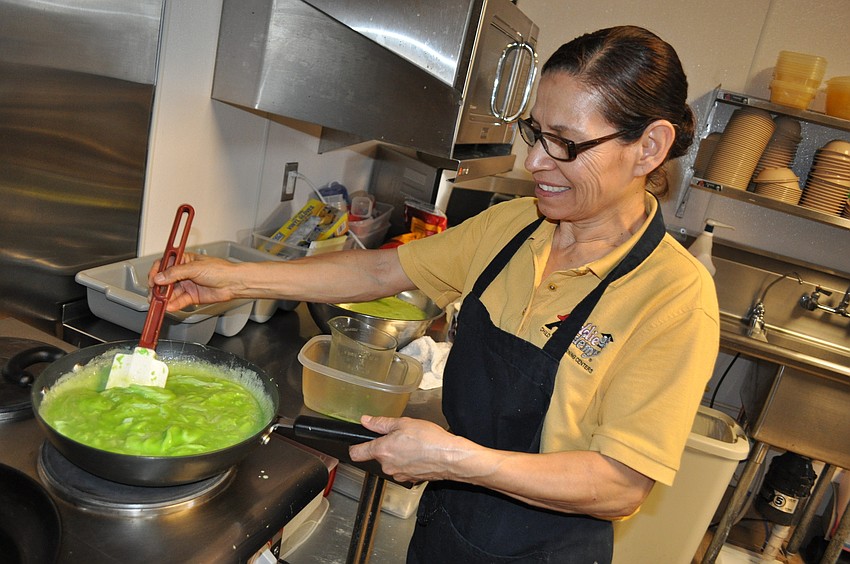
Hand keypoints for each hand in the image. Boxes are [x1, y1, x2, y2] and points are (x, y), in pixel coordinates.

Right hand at [149, 253, 244, 310]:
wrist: (233, 283)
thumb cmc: (220, 270)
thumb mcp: (195, 268)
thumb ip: (175, 273)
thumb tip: (160, 277)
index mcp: (184, 260)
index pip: (164, 264)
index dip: (156, 272)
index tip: (152, 279)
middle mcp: (184, 272)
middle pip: (165, 280)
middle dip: (157, 287)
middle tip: (153, 293)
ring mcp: (187, 285)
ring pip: (170, 292)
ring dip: (164, 298)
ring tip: (159, 302)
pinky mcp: (192, 296)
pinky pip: (179, 301)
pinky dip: (173, 304)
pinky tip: (169, 306)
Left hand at [349, 416, 466, 483]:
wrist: (451, 457)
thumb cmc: (430, 440)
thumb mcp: (404, 423)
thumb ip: (381, 423)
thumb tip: (366, 421)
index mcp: (382, 451)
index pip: (356, 453)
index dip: (355, 446)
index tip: (357, 442)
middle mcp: (387, 466)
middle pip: (378, 456)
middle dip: (386, 446)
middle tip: (401, 436)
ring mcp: (399, 475)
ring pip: (392, 463)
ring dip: (398, 455)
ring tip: (414, 444)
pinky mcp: (410, 480)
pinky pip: (403, 469)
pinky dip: (408, 462)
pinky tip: (420, 454)